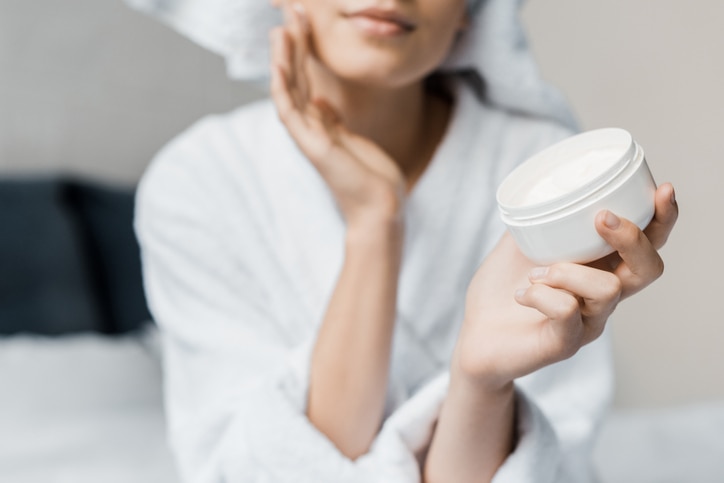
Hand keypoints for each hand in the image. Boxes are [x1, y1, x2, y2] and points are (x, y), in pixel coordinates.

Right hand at [269, 3, 405, 227]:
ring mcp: (309, 137)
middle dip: (293, 44)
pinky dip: (283, 88)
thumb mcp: (352, 139)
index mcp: (319, 123)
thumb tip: (322, 102)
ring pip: (288, 91)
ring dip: (283, 60)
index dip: (301, 50)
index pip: (305, 79)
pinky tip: (280, 65)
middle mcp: (309, 127)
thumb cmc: (370, 177)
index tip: (301, 21)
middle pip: (294, 78)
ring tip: (281, 29)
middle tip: (289, 12)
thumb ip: (333, 119)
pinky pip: (292, 112)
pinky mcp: (314, 146)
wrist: (379, 207)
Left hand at [456, 183, 677, 388]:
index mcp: (600, 267)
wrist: (473, 336)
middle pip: (648, 268)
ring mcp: (589, 322)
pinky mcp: (566, 344)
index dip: (663, 219)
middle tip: (601, 218)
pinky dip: (542, 295)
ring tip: (535, 273)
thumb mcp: (518, 243)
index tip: (663, 190)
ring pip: (608, 289)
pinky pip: (568, 311)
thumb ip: (537, 218)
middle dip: (632, 238)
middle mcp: (603, 296)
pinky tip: (521, 294)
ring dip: (568, 271)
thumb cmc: (500, 290)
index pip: (648, 244)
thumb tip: (545, 186)